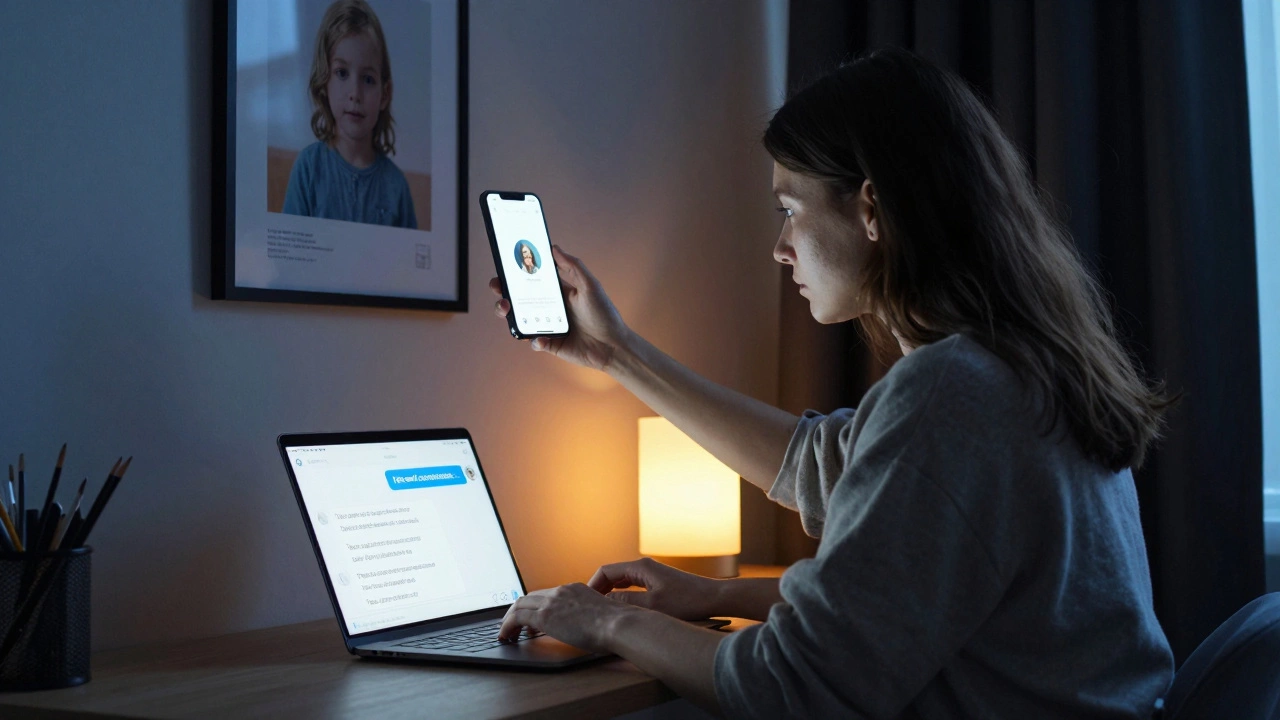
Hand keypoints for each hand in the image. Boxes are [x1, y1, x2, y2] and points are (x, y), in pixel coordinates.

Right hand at [490, 246, 630, 370]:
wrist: (613, 346)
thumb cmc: (605, 314)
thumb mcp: (590, 285)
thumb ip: (573, 266)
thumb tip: (554, 247)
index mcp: (557, 292)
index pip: (531, 280)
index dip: (515, 274)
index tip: (504, 268)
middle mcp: (549, 308)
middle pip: (519, 300)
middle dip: (504, 293)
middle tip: (498, 289)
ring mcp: (547, 326)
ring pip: (520, 320)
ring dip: (510, 314)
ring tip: (507, 309)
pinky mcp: (550, 344)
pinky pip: (535, 342)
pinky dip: (535, 340)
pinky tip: (542, 339)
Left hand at [497, 582, 634, 652]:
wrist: (618, 624)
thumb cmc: (616, 625)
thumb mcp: (601, 614)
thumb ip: (588, 615)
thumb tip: (584, 626)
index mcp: (574, 589)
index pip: (547, 594)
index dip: (536, 607)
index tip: (531, 619)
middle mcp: (561, 591)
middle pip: (530, 597)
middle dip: (519, 611)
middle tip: (513, 625)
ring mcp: (552, 602)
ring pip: (520, 605)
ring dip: (510, 618)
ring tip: (506, 632)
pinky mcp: (545, 616)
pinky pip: (517, 618)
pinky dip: (507, 626)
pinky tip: (505, 636)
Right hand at [587, 557, 720, 619]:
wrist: (714, 598)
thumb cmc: (686, 602)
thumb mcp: (652, 606)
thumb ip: (626, 601)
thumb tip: (605, 600)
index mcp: (640, 567)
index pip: (606, 570)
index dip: (593, 585)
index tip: (586, 602)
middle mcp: (645, 566)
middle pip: (613, 574)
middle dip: (600, 588)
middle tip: (591, 607)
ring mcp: (652, 573)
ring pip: (623, 580)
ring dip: (611, 592)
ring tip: (603, 609)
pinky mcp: (660, 582)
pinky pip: (633, 585)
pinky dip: (623, 593)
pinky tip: (622, 608)